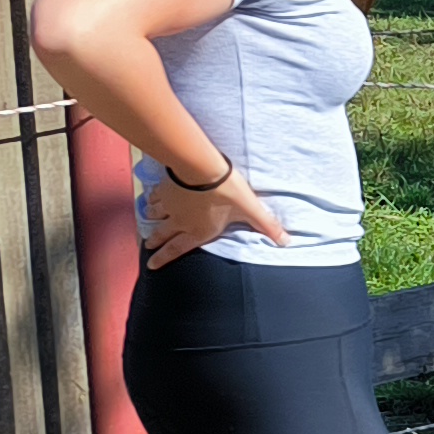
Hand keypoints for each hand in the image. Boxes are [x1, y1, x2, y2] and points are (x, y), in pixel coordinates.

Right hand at [145, 167, 288, 268]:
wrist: (201, 168)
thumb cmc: (227, 191)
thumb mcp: (250, 209)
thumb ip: (267, 226)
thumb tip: (287, 241)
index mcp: (198, 231)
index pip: (176, 249)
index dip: (163, 259)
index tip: (151, 265)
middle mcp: (179, 221)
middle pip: (162, 234)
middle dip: (154, 242)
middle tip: (147, 246)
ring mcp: (169, 205)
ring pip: (155, 215)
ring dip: (152, 219)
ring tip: (149, 220)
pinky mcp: (164, 189)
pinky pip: (154, 197)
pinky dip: (151, 199)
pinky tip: (151, 198)